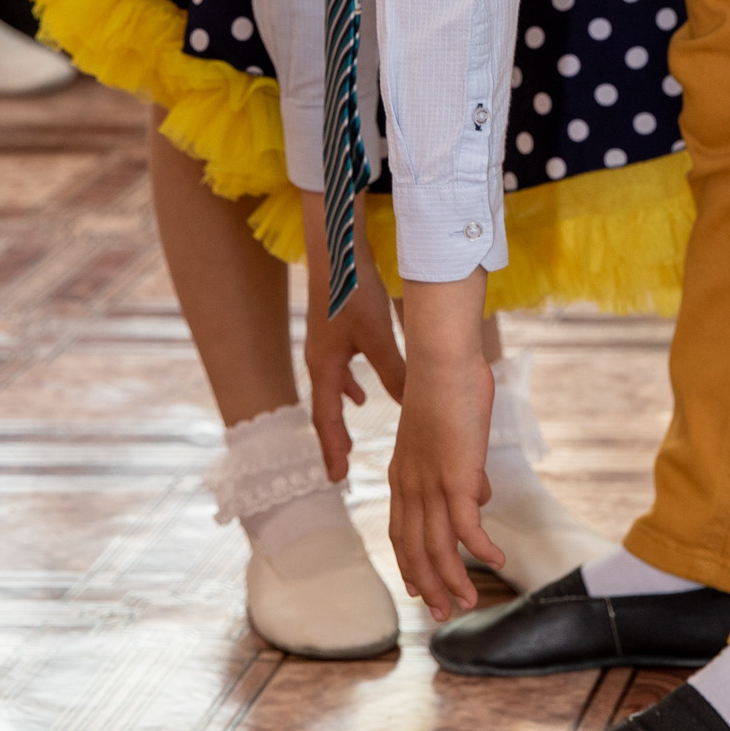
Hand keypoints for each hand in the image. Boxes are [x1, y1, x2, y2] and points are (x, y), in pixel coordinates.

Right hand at [302, 199, 403, 479]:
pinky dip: (346, 388)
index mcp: (325, 367)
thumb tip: (411, 408)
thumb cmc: (354, 291)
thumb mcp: (378, 336)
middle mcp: (318, 362)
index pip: (327, 419)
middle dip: (333, 441)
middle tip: (339, 471)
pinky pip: (336, 373)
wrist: (337, 252)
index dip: (333, 449)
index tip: (338, 478)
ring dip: (339, 418)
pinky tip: (358, 393)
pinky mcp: (331, 334)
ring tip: (347, 442)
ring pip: (330, 393)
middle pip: (324, 412)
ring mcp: (322, 348)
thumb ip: (394, 372)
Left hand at [388, 280, 500, 616]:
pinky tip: (496, 561)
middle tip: (442, 612)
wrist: (441, 360)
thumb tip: (480, 492)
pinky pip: (467, 526)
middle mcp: (410, 486)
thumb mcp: (453, 436)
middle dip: (428, 585)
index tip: (417, 587)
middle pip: (415, 549)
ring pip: (438, 547)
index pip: (400, 531)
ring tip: (468, 603)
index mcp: (403, 475)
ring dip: (452, 579)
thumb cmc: (450, 387)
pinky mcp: (456, 478)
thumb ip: (463, 468)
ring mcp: (430, 484)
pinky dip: (481, 549)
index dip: (409, 563)